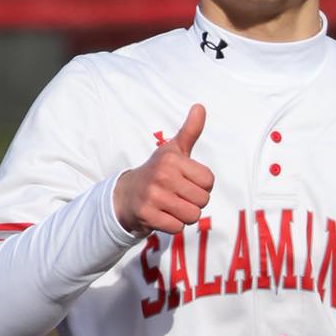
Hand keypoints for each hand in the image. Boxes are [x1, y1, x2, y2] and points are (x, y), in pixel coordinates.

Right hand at [113, 104, 212, 237]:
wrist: (126, 195)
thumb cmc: (157, 172)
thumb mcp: (173, 150)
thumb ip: (190, 131)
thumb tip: (200, 107)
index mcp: (172, 159)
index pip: (209, 181)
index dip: (202, 185)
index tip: (187, 182)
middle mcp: (163, 175)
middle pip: (203, 200)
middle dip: (194, 202)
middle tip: (178, 196)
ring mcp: (153, 196)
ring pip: (192, 216)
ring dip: (185, 215)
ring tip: (172, 206)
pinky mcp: (147, 215)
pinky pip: (177, 228)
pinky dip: (173, 225)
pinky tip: (162, 215)